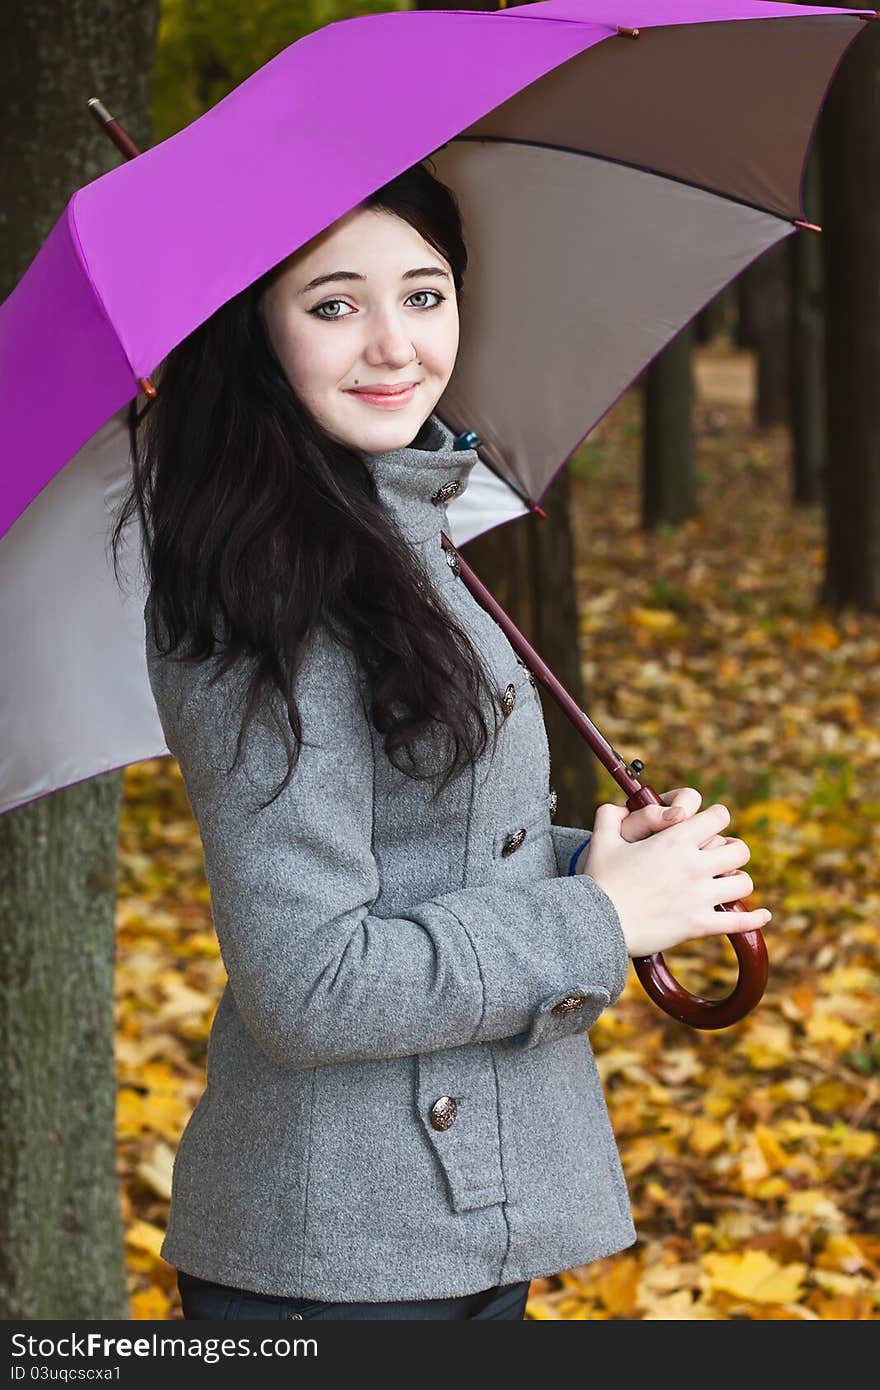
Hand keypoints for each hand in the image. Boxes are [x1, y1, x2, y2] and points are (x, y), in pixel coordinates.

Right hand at [578, 801, 772, 958]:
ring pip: (743, 883)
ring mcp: (700, 896)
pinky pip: (739, 921)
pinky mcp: (699, 924)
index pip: (718, 816)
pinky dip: (755, 919)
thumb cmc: (599, 881)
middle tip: (719, 857)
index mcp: (675, 840)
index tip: (707, 825)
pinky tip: (763, 915)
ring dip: (737, 881)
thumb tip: (618, 806)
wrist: (598, 923)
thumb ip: (611, 816)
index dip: (716, 818)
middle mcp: (694, 865)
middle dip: (732, 850)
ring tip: (725, 884)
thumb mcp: (601, 840)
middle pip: (740, 850)